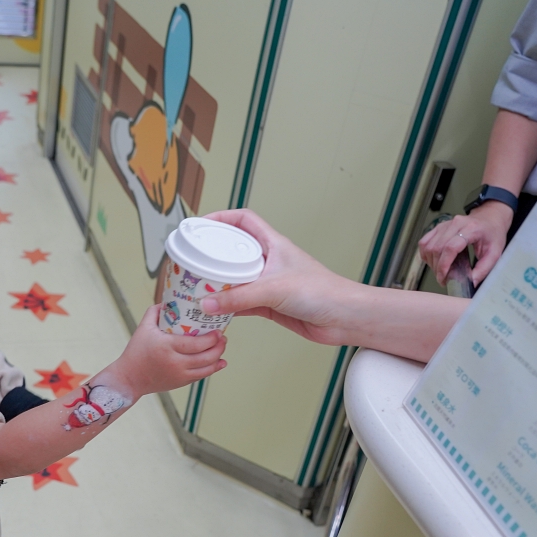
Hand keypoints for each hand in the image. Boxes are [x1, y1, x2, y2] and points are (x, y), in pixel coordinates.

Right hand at [106, 304, 226, 396]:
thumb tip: (169, 301)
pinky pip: (201, 376)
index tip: (217, 331)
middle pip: (206, 357)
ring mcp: (179, 375)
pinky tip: (218, 362)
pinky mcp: (180, 383)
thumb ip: (155, 312)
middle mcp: (175, 363)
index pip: (195, 344)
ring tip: (221, 348)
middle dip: (218, 347)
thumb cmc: (136, 352)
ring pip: (207, 369)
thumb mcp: (143, 328)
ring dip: (218, 358)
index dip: (211, 339)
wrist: (129, 378)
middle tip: (222, 337)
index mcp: (167, 347)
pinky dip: (212, 369)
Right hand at [198, 209, 356, 345]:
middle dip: (214, 253)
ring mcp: (269, 283)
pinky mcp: (270, 304)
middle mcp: (269, 261)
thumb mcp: (274, 289)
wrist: (344, 318)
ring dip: (218, 282)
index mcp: (273, 244)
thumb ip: (239, 297)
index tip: (201, 225)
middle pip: (235, 249)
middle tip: (193, 259)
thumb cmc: (322, 291)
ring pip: (236, 278)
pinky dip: (227, 306)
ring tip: (197, 286)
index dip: (222, 218)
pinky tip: (214, 311)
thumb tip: (207, 303)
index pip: (244, 220)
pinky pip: (241, 302)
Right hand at [418, 202, 511, 284]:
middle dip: (437, 267)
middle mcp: (456, 224)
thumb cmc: (493, 234)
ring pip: (428, 246)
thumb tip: (471, 283)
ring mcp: (445, 224)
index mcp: (472, 229)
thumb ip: (483, 269)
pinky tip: (433, 261)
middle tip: (443, 279)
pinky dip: (425, 254)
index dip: (444, 265)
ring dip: (431, 262)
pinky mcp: (438, 227)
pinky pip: (424, 242)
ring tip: (440, 271)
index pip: (450, 248)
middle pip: (437, 248)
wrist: (490, 218)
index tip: (443, 277)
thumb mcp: (495, 253)